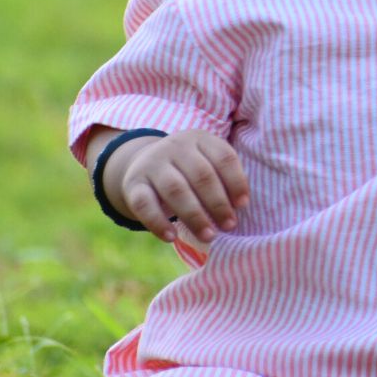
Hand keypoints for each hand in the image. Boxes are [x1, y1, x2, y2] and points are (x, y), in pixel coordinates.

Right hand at [106, 129, 249, 243]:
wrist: (145, 163)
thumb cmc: (188, 168)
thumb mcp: (206, 161)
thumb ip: (224, 177)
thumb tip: (240, 205)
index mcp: (199, 139)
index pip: (223, 157)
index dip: (236, 182)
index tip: (243, 205)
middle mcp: (175, 146)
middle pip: (201, 175)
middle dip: (218, 203)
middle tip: (229, 225)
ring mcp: (152, 164)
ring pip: (176, 190)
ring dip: (194, 216)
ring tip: (208, 236)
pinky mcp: (133, 184)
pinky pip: (144, 204)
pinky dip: (158, 222)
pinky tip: (171, 237)